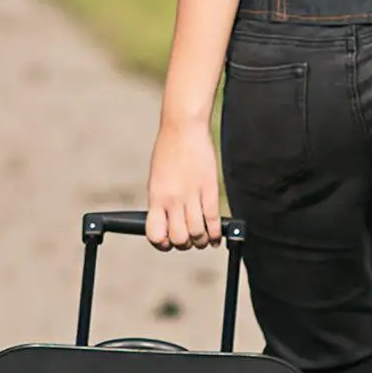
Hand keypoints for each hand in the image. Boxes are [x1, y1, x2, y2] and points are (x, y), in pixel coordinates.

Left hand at [144, 118, 222, 249]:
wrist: (184, 128)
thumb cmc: (168, 149)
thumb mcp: (156, 178)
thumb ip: (161, 201)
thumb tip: (166, 222)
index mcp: (156, 196)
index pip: (155, 233)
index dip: (161, 244)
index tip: (167, 242)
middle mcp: (173, 199)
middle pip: (179, 238)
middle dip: (184, 244)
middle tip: (188, 240)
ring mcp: (192, 195)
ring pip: (197, 233)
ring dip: (200, 241)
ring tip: (202, 238)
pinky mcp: (210, 189)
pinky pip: (213, 220)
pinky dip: (216, 233)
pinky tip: (215, 236)